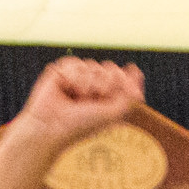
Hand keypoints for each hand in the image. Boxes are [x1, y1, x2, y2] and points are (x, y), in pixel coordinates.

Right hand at [16, 57, 144, 147]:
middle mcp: (93, 86)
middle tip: (95, 98)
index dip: (123, 81)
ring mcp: (77, 77)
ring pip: (93, 65)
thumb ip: (129, 95)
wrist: (51, 126)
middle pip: (110, 69)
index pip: (123, 77)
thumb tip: (137, 71)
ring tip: (78, 97)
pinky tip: (66, 88)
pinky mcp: (61, 71)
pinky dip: (73, 77)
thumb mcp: (112, 113)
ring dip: (88, 84)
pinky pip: (75, 62)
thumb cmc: (81, 125)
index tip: (114, 94)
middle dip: (105, 84)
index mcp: (107, 96)